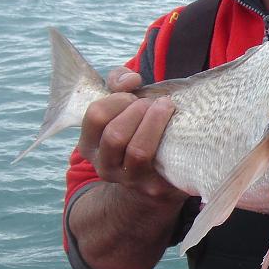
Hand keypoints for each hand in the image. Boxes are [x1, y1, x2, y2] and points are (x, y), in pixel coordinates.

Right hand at [76, 67, 185, 209]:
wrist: (153, 176)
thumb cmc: (136, 129)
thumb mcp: (120, 104)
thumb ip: (118, 82)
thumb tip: (132, 80)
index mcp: (89, 146)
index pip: (96, 116)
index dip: (118, 99)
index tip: (133, 95)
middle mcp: (105, 167)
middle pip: (115, 135)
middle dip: (138, 110)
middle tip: (152, 103)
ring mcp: (130, 181)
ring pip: (138, 151)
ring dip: (155, 121)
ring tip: (166, 107)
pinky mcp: (155, 188)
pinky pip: (165, 164)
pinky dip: (171, 139)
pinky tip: (179, 127)